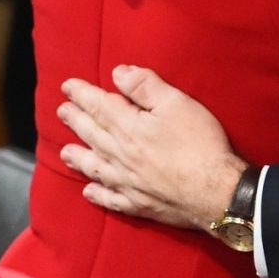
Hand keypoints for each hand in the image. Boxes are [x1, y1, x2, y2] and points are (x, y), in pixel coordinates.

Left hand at [58, 65, 245, 230]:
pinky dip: (98, 194)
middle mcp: (122, 156)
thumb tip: (118, 73)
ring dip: (79, 157)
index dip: (83, 95)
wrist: (216, 191)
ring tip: (65, 151)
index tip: (67, 86)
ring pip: (96, 167)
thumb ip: (145, 86)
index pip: (101, 106)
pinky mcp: (140, 204)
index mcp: (130, 128)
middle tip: (61, 111)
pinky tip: (89, 191)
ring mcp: (129, 183)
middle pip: (94, 134)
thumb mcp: (176, 103)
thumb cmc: (199, 143)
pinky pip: (112, 199)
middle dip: (77, 120)